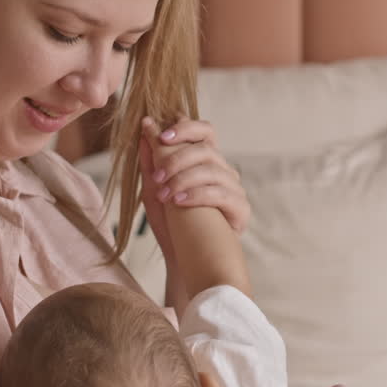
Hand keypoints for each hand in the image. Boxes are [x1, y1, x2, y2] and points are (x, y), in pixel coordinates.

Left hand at [141, 115, 250, 233]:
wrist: (183, 260)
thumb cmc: (170, 224)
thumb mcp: (154, 188)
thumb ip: (152, 158)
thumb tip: (146, 125)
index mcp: (206, 162)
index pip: (205, 131)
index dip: (186, 128)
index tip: (161, 136)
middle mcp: (223, 171)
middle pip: (207, 149)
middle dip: (177, 159)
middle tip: (157, 176)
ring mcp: (234, 189)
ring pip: (213, 170)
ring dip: (183, 179)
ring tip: (165, 195)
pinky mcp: (241, 209)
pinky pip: (221, 194)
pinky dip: (197, 195)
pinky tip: (179, 202)